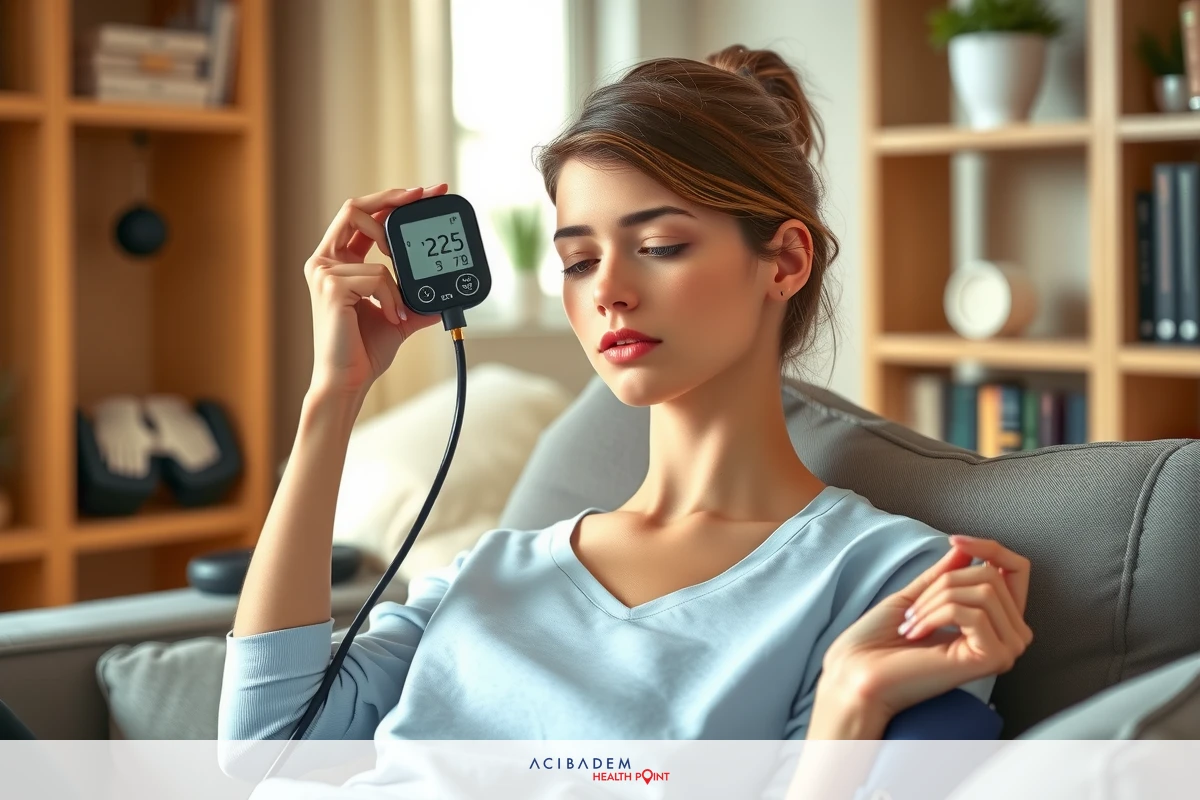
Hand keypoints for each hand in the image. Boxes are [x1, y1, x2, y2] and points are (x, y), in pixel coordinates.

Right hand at [306, 184, 448, 398]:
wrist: (348, 381)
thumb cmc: (364, 352)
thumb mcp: (400, 315)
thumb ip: (416, 296)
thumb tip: (448, 287)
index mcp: (338, 263)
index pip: (362, 217)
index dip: (392, 200)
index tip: (425, 194)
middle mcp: (324, 262)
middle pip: (355, 208)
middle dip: (393, 198)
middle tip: (425, 195)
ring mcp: (323, 273)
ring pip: (378, 253)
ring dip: (399, 280)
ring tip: (399, 308)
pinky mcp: (329, 287)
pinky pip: (379, 277)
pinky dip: (393, 299)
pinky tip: (391, 318)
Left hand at [818, 535, 1032, 722]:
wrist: (858, 673)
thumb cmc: (879, 641)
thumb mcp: (917, 595)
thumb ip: (946, 573)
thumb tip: (966, 547)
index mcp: (994, 621)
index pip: (1016, 569)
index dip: (989, 548)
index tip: (954, 540)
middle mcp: (1009, 636)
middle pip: (993, 576)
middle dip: (943, 583)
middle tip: (913, 610)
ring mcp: (1005, 649)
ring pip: (983, 590)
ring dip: (934, 599)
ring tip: (912, 622)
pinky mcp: (993, 657)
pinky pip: (971, 612)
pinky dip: (935, 614)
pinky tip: (916, 634)